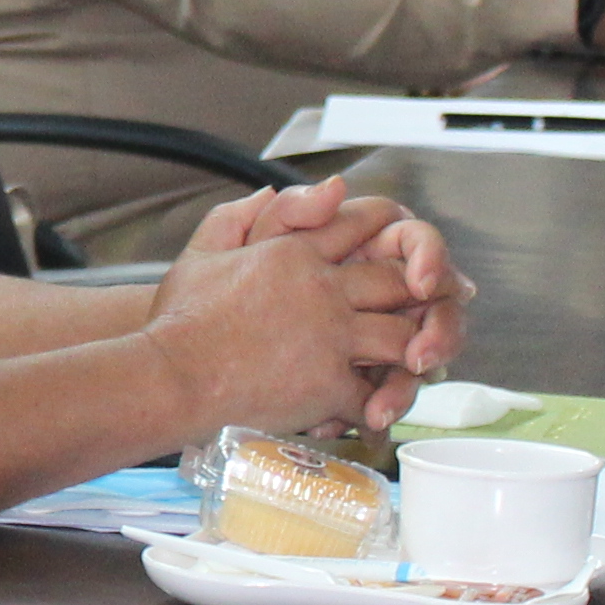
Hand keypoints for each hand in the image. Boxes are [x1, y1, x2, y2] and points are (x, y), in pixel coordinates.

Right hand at [137, 180, 432, 442]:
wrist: (171, 377)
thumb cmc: (178, 320)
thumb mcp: (201, 253)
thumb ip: (238, 215)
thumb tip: (269, 191)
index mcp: (295, 252)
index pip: (365, 223)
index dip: (394, 229)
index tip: (404, 246)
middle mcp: (322, 288)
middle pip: (398, 278)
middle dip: (423, 290)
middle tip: (433, 305)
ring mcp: (330, 336)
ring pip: (401, 336)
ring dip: (412, 349)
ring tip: (414, 361)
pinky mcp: (328, 384)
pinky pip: (374, 393)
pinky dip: (379, 405)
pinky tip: (376, 413)